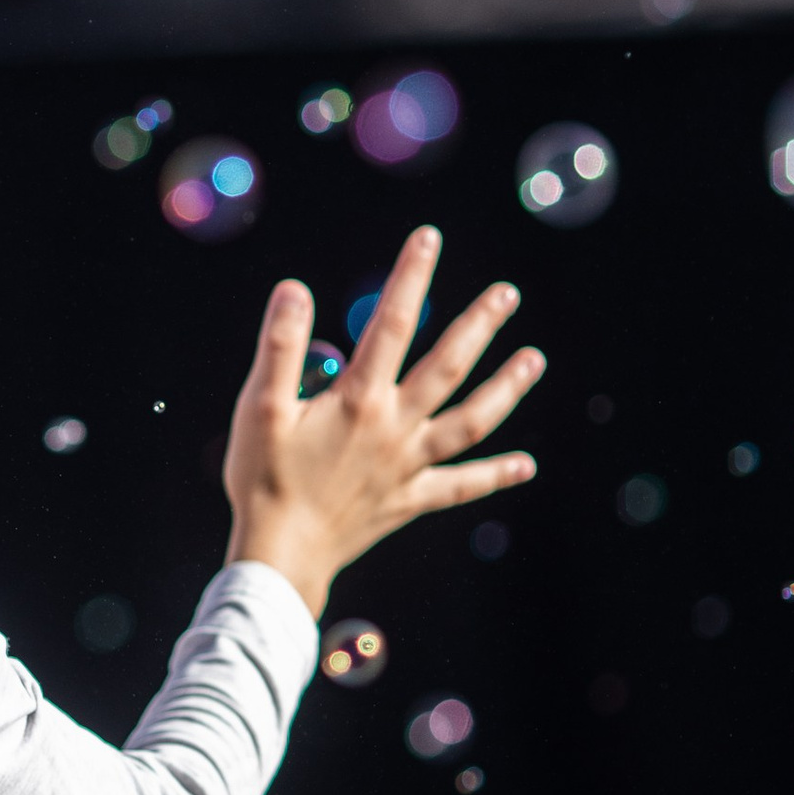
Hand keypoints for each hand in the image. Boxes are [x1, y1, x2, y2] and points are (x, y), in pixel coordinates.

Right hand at [221, 227, 543, 619]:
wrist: (281, 555)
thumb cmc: (263, 479)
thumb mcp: (259, 406)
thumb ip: (280, 345)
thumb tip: (295, 288)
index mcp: (358, 399)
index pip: (391, 324)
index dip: (411, 277)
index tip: (429, 239)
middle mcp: (394, 427)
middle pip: (447, 367)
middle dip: (479, 326)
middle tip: (507, 294)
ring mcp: (408, 466)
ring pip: (470, 422)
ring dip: (505, 390)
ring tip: (534, 360)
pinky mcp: (408, 499)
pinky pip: (460, 486)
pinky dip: (493, 475)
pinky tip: (525, 466)